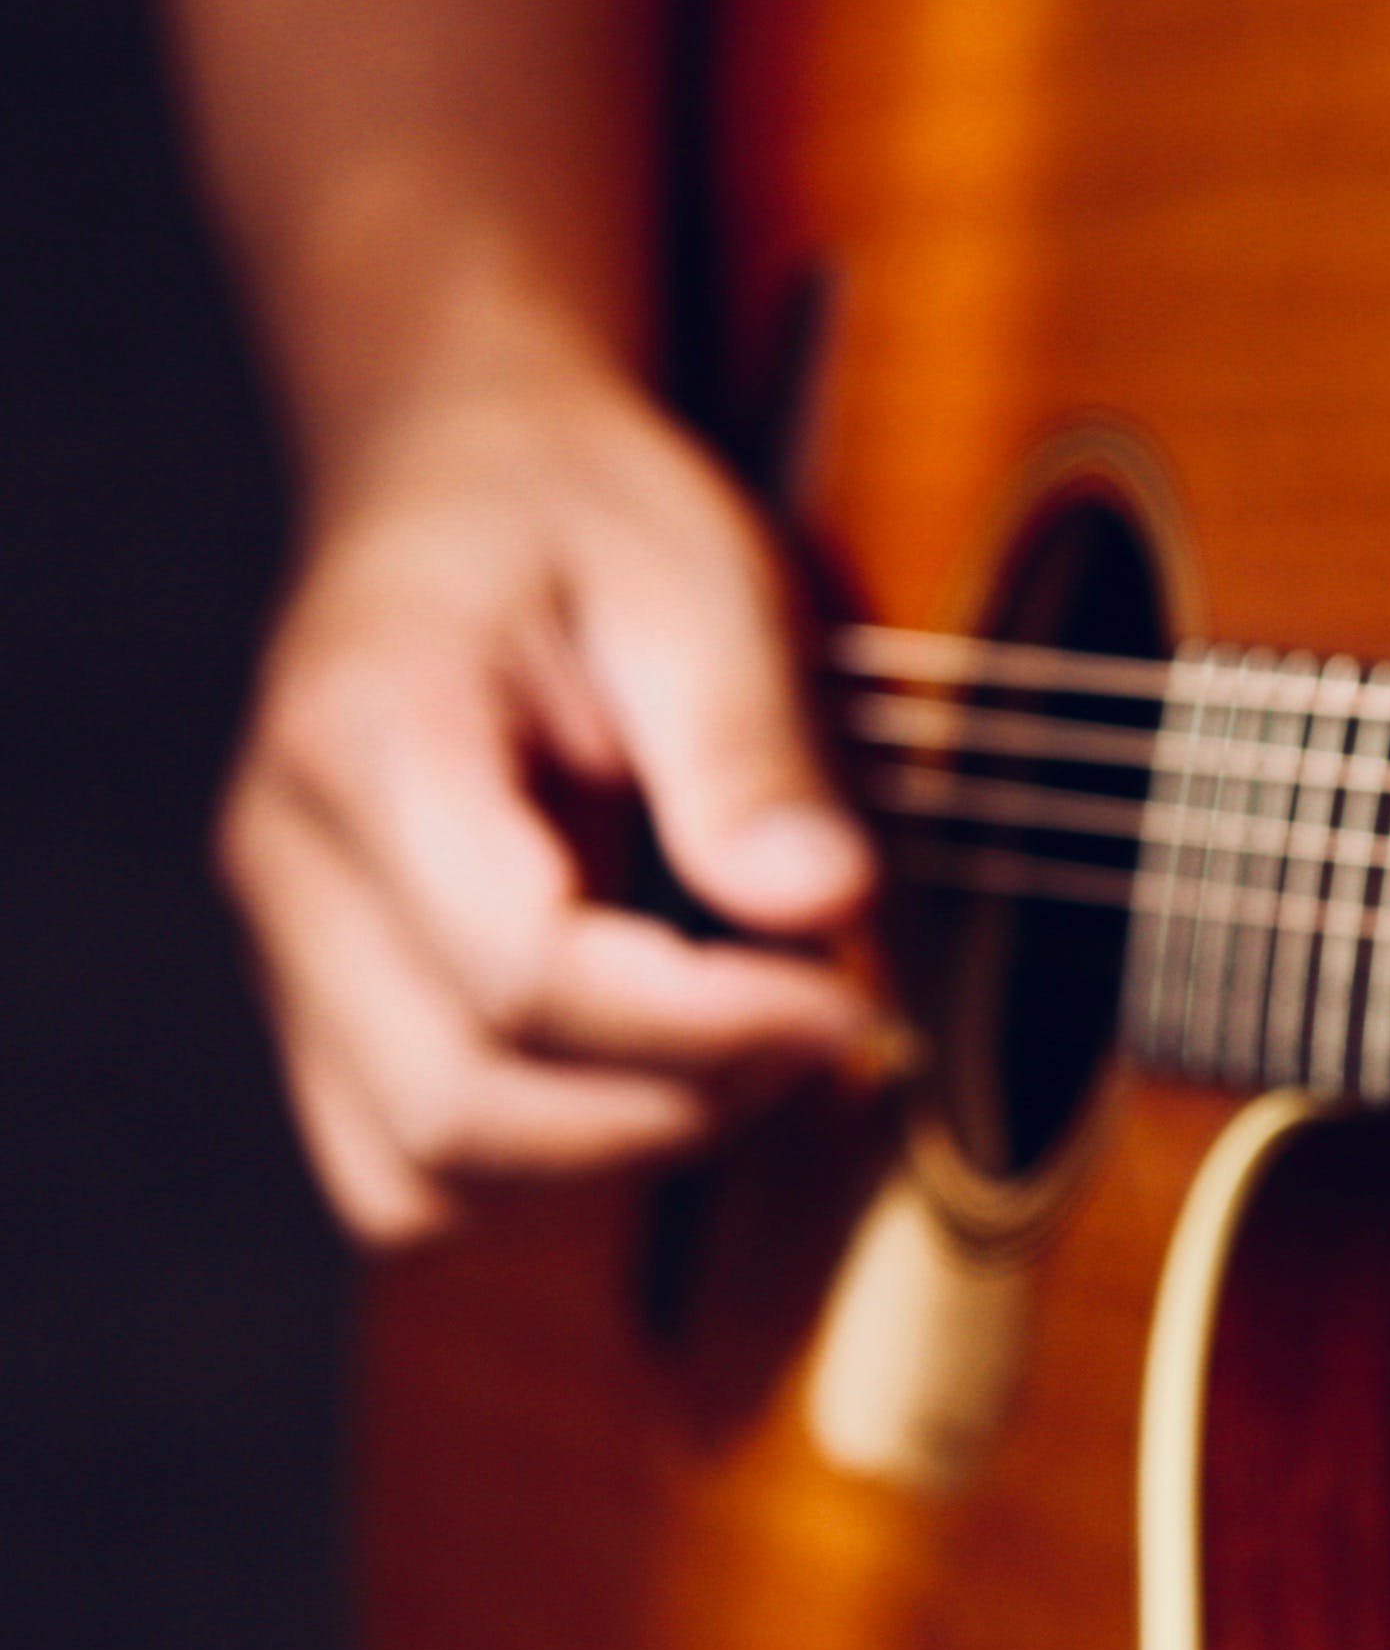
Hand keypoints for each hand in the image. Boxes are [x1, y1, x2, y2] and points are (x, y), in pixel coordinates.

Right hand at [217, 357, 873, 1247]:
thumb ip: (751, 746)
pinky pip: (408, 1169)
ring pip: (416, 1175)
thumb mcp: (701, 578)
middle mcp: (286, 865)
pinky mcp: (326, 1005)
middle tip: (823, 1023)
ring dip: (613, 1156)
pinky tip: (669, 1077)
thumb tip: (823, 906)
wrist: (461, 475)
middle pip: (456, 1104)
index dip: (702, 1022)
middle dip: (673, 1105)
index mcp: (368, 738)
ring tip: (753, 1050)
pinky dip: (547, 1167)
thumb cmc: (583, 515)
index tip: (842, 992)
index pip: (519, 972)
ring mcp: (289, 949)